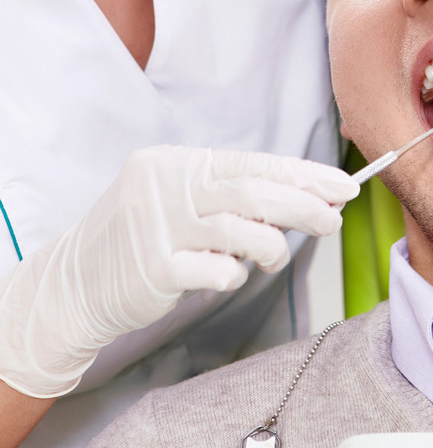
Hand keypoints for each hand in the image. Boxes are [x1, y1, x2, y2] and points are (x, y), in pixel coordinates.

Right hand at [0, 146, 358, 397]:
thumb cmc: (144, 239)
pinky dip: (233, 275)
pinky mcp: (152, 269)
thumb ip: (232, 199)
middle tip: (335, 219)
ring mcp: (157, 227)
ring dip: (271, 245)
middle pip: (251, 190)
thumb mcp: (182, 204)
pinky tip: (233, 276)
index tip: (343, 187)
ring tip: (277, 257)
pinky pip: (212, 271)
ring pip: (237, 229)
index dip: (302, 176)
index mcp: (176, 163)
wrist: (74, 284)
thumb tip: (305, 200)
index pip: (252, 164)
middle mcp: (166, 187)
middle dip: (302, 205)